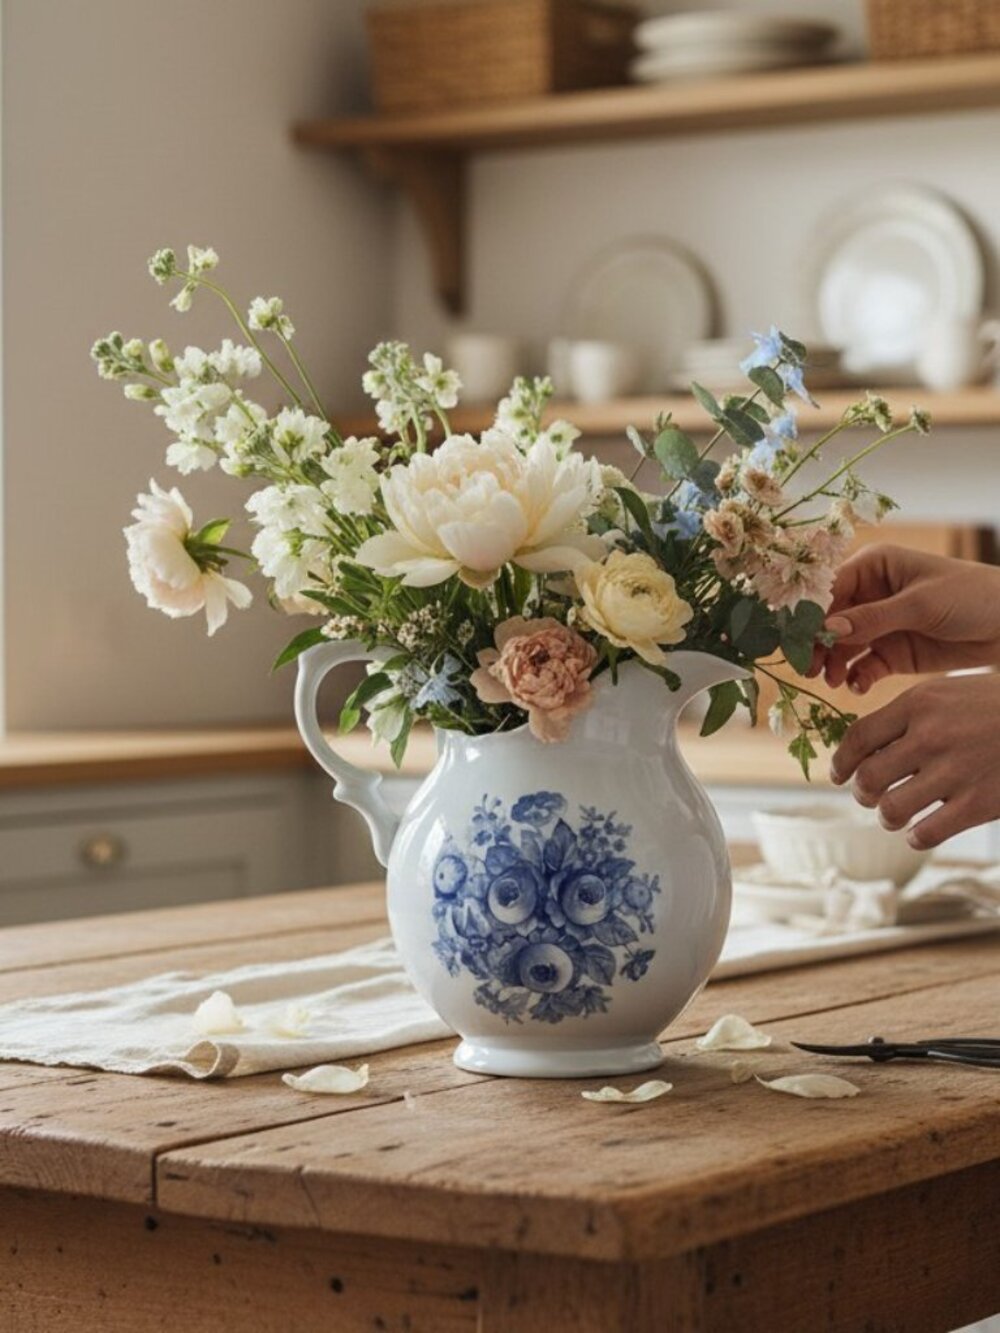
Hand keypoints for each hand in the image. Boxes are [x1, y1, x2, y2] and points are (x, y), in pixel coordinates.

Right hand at [809, 545, 999, 693]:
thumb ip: (873, 618)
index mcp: (873, 566)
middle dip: (815, 644)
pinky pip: (863, 666)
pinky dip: (855, 676)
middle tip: (806, 668)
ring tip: (830, 680)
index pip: (828, 588)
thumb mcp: (921, 604)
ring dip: (831, 663)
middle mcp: (870, 594)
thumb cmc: (971, 596)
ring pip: (841, 646)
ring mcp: (879, 625)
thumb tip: (826, 628)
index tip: (792, 637)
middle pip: (828, 620)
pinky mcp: (891, 652)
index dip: (808, 612)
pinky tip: (856, 685)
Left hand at [830, 673, 999, 848]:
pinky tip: (922, 831)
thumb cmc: (996, 706)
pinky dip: (916, 837)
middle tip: (871, 796)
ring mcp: (955, 771)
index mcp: (920, 703)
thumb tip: (863, 746)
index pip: (858, 738)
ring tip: (896, 815)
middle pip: (868, 778)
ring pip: (891, 810)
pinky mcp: (979, 803)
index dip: (841, 762)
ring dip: (888, 818)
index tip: (839, 775)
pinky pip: (926, 833)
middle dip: (863, 793)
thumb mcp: (950, 692)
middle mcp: (931, 736)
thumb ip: (909, 716)